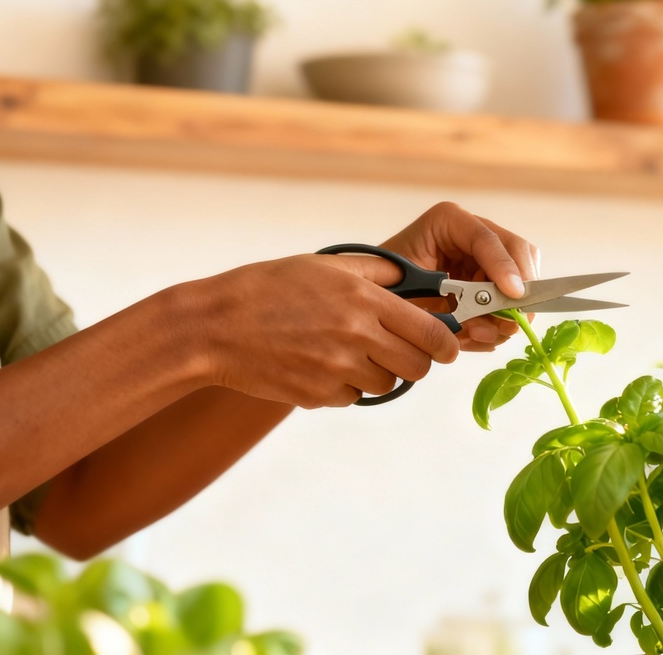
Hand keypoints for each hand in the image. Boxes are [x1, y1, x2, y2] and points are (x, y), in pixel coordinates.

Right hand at [193, 254, 459, 407]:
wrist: (213, 328)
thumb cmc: (268, 288)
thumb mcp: (325, 265)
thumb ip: (377, 272)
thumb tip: (415, 278)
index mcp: (363, 299)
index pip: (432, 331)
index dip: (447, 343)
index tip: (449, 347)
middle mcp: (356, 335)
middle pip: (418, 366)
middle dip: (418, 361)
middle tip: (404, 352)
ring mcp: (337, 369)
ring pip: (387, 384)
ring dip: (380, 373)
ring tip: (350, 352)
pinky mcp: (319, 395)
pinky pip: (354, 397)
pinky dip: (347, 387)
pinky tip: (322, 365)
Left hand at [380, 202, 540, 351]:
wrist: (373, 301)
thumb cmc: (381, 287)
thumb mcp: (404, 289)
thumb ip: (442, 300)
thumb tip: (483, 320)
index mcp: (448, 222)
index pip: (487, 238)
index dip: (504, 266)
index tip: (512, 294)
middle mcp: (472, 234)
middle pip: (518, 253)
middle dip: (515, 293)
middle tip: (506, 323)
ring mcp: (484, 259)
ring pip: (522, 280)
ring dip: (505, 315)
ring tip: (477, 334)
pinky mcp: (489, 285)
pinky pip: (510, 305)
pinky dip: (497, 326)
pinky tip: (473, 335)